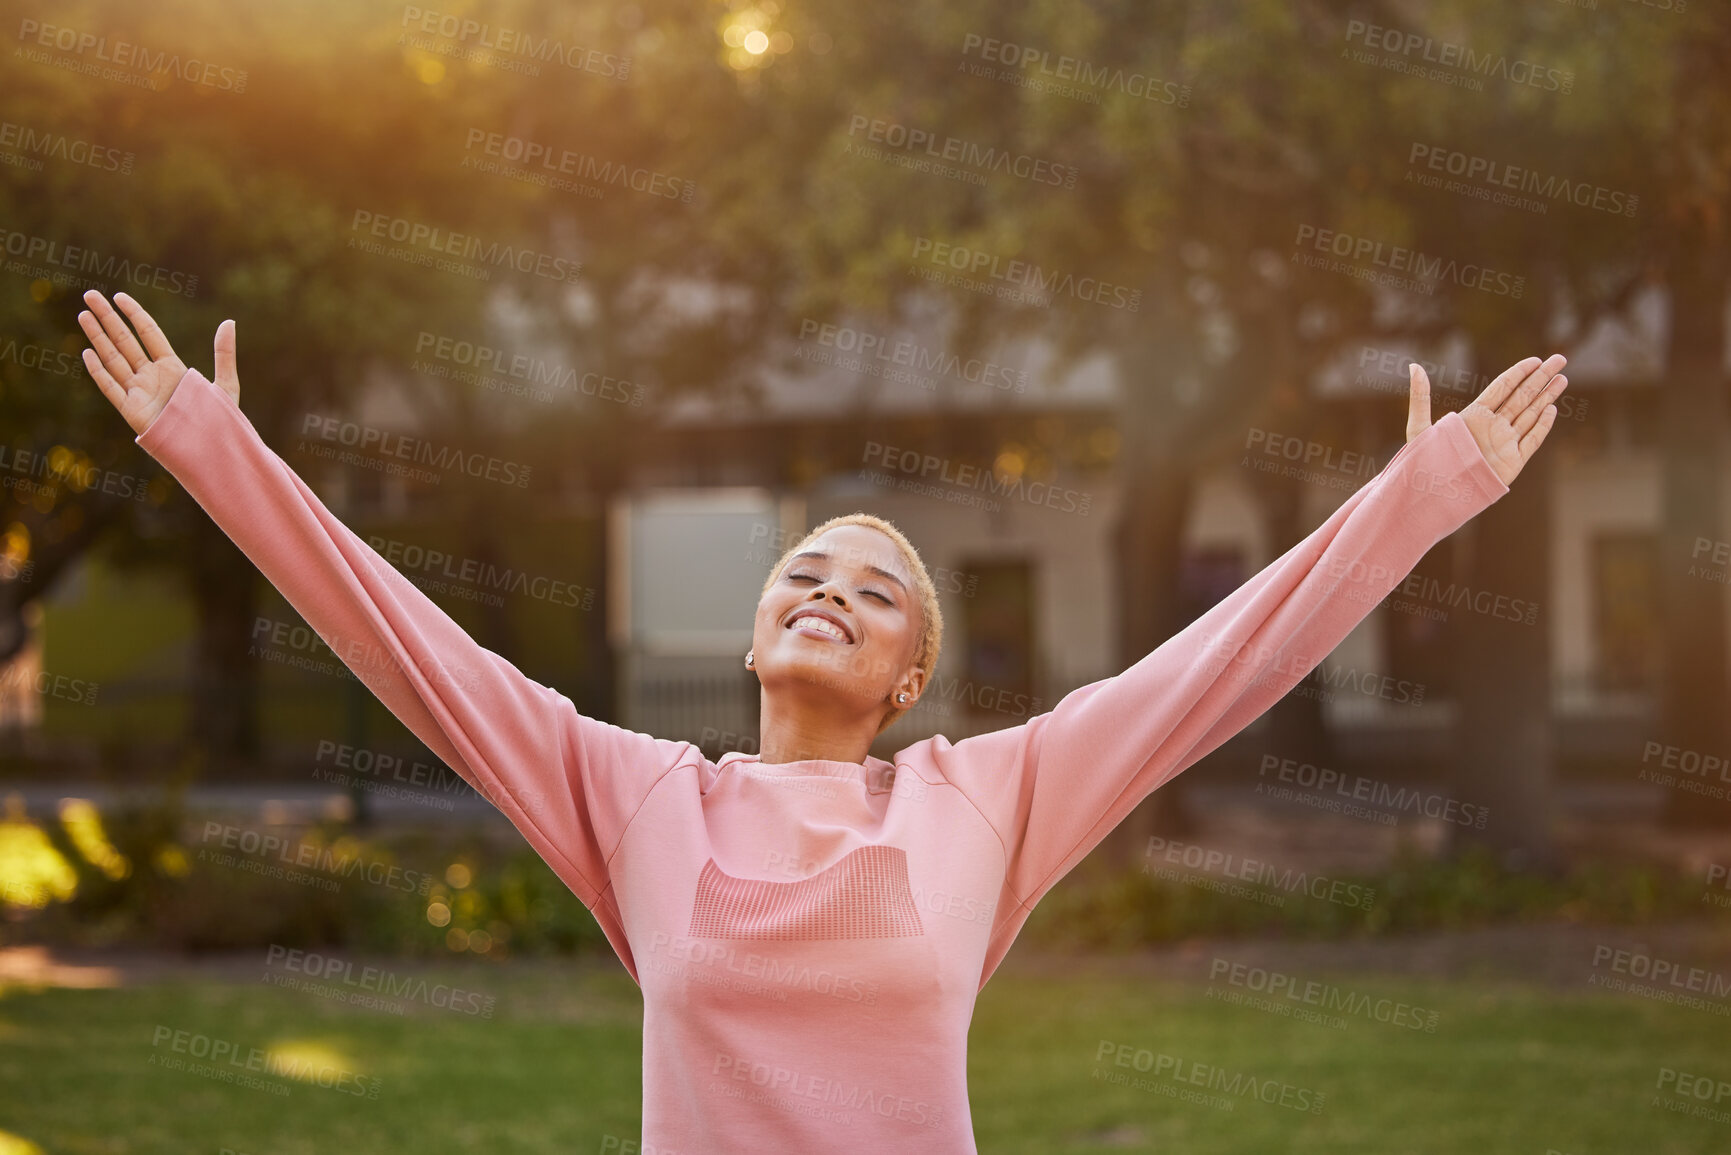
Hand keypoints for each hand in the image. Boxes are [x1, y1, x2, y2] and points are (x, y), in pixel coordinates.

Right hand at [77, 290, 238, 435]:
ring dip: (97, 338)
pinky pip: (111, 388)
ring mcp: (140, 393)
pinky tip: (87, 353)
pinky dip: (99, 372)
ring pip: (113, 359)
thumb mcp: (225, 386)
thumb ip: (224, 355)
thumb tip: (229, 321)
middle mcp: (152, 377)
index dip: (134, 314)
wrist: (212, 454)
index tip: (119, 296)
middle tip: (90, 295)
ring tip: (82, 315)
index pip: (148, 334)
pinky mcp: (132, 412)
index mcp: (173, 368)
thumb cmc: (220, 423)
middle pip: (125, 341)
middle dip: (107, 318)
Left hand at [1405, 353, 1567, 485]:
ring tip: (1562, 378)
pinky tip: (1552, 409)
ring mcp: (1504, 444)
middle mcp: (1492, 427)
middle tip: (1560, 359)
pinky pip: (1531, 440)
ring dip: (1547, 397)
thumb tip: (1412, 366)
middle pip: (1522, 397)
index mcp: (1473, 416)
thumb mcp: (1419, 428)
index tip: (1535, 360)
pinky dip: (1542, 426)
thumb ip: (1419, 397)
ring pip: (1530, 414)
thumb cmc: (1422, 465)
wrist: (1433, 497)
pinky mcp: (1512, 463)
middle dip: (1541, 378)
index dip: (1519, 373)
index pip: (1501, 388)